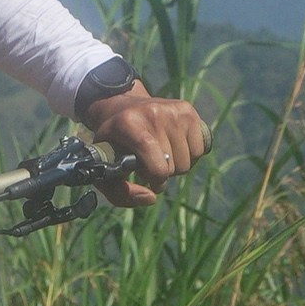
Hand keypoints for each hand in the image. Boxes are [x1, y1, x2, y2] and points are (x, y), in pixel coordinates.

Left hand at [77, 78, 208, 205]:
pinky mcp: (187, 110)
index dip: (156, 177)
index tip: (149, 181)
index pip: (153, 157)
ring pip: (187, 161)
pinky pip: (199, 150)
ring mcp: (172, 111)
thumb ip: (120, 194)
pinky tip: (173, 148)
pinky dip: (188, 156)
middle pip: (173, 166)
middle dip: (162, 173)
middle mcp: (152, 113)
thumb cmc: (114, 145)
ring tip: (160, 156)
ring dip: (175, 166)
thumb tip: (151, 197)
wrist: (122, 107)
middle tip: (149, 164)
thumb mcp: (106, 168)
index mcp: (128, 124)